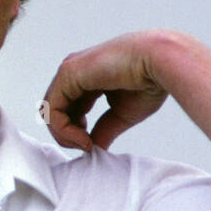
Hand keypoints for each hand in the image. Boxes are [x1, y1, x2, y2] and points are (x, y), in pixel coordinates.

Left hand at [43, 30, 172, 151]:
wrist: (161, 62)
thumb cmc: (150, 81)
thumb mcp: (121, 114)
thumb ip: (103, 130)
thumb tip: (92, 148)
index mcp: (87, 79)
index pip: (68, 110)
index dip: (75, 133)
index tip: (92, 145)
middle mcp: (75, 73)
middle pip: (56, 111)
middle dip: (67, 136)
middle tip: (87, 147)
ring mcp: (70, 71)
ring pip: (50, 111)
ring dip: (64, 135)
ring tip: (85, 144)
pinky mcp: (68, 73)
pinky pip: (52, 109)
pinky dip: (63, 130)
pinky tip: (83, 137)